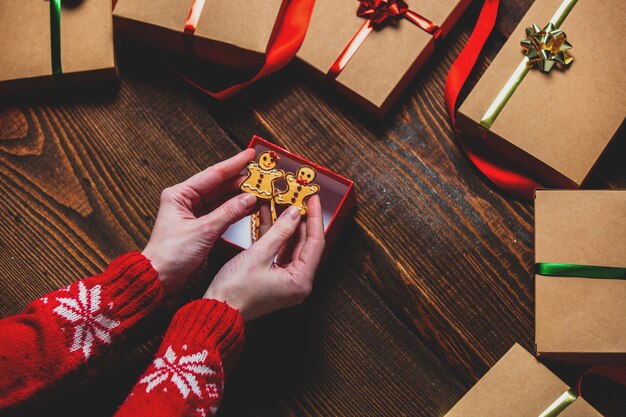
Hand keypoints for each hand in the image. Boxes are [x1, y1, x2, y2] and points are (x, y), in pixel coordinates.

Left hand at [142, 148, 256, 295]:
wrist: (159, 278)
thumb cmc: (170, 254)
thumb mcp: (203, 231)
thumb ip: (228, 213)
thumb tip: (249, 198)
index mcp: (179, 195)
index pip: (212, 174)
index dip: (234, 164)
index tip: (250, 155)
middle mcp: (185, 201)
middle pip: (218, 185)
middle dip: (239, 179)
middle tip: (260, 173)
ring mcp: (193, 214)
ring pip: (221, 199)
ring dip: (239, 195)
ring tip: (259, 187)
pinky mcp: (199, 227)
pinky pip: (221, 213)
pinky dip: (235, 210)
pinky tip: (249, 205)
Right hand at [204, 196, 324, 320]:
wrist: (217, 310)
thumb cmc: (235, 291)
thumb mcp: (259, 255)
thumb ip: (279, 231)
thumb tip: (294, 214)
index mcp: (301, 281)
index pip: (315, 242)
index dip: (315, 218)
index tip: (313, 199)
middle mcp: (297, 282)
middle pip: (304, 244)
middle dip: (299, 219)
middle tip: (297, 198)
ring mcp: (285, 280)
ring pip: (290, 245)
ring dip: (284, 225)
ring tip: (281, 203)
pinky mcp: (273, 278)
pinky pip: (278, 251)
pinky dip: (273, 235)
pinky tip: (268, 216)